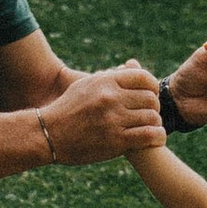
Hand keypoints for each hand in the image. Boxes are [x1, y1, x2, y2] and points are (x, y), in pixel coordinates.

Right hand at [40, 62, 166, 162]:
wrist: (49, 134)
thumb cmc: (67, 109)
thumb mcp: (86, 85)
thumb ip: (110, 76)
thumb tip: (133, 66)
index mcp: (105, 82)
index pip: (144, 78)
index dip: (153, 86)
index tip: (150, 95)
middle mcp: (111, 98)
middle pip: (151, 98)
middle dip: (154, 107)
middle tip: (151, 113)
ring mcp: (114, 119)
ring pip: (152, 117)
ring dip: (156, 122)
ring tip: (153, 126)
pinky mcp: (115, 141)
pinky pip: (148, 135)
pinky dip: (158, 136)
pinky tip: (157, 137)